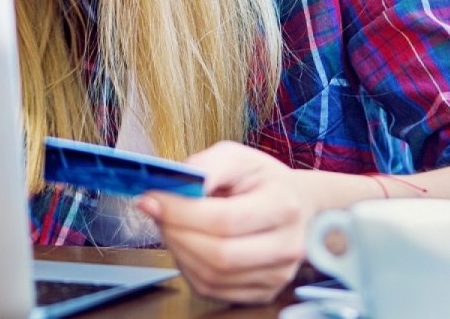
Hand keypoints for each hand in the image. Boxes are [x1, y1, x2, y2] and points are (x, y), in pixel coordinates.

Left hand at [137, 142, 313, 303]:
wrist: (297, 205)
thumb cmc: (263, 180)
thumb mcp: (237, 157)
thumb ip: (205, 166)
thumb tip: (171, 187)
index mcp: (283, 205)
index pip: (225, 220)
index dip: (181, 212)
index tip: (152, 198)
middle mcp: (287, 246)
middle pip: (219, 255)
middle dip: (175, 233)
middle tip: (157, 212)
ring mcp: (277, 275)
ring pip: (212, 276)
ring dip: (178, 251)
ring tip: (172, 226)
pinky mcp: (263, 292)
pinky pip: (213, 290)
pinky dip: (189, 268)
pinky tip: (188, 245)